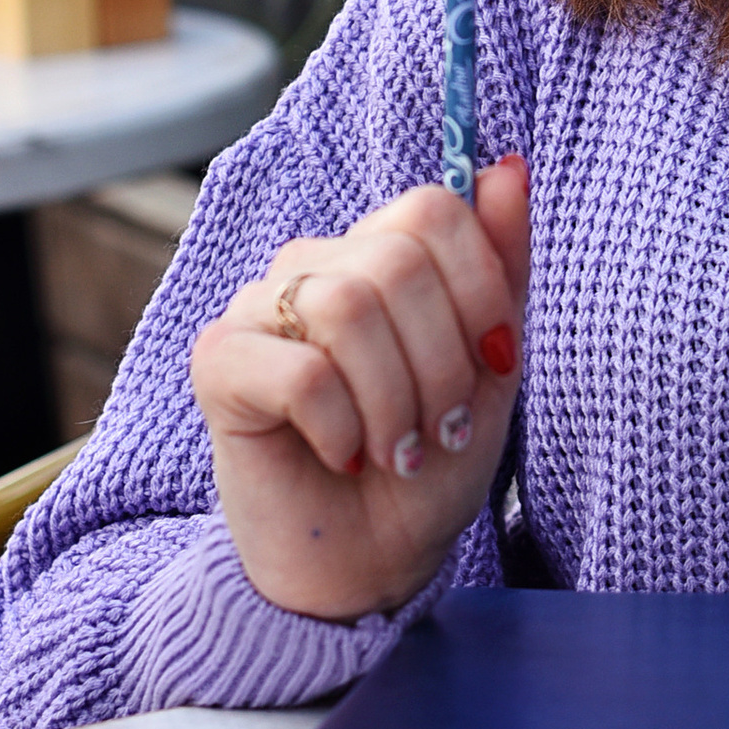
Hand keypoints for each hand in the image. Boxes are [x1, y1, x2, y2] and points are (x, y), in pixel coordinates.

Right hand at [190, 158, 529, 620]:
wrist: (371, 563)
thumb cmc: (429, 462)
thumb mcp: (491, 366)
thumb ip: (499, 267)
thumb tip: (509, 165)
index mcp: (378, 255)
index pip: (433, 209)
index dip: (480, 288)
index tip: (494, 362)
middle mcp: (313, 266)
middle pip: (396, 260)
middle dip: (441, 362)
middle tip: (439, 427)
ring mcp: (259, 310)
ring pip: (347, 308)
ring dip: (394, 400)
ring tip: (397, 449)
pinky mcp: (218, 364)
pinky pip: (300, 371)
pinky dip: (342, 427)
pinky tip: (343, 457)